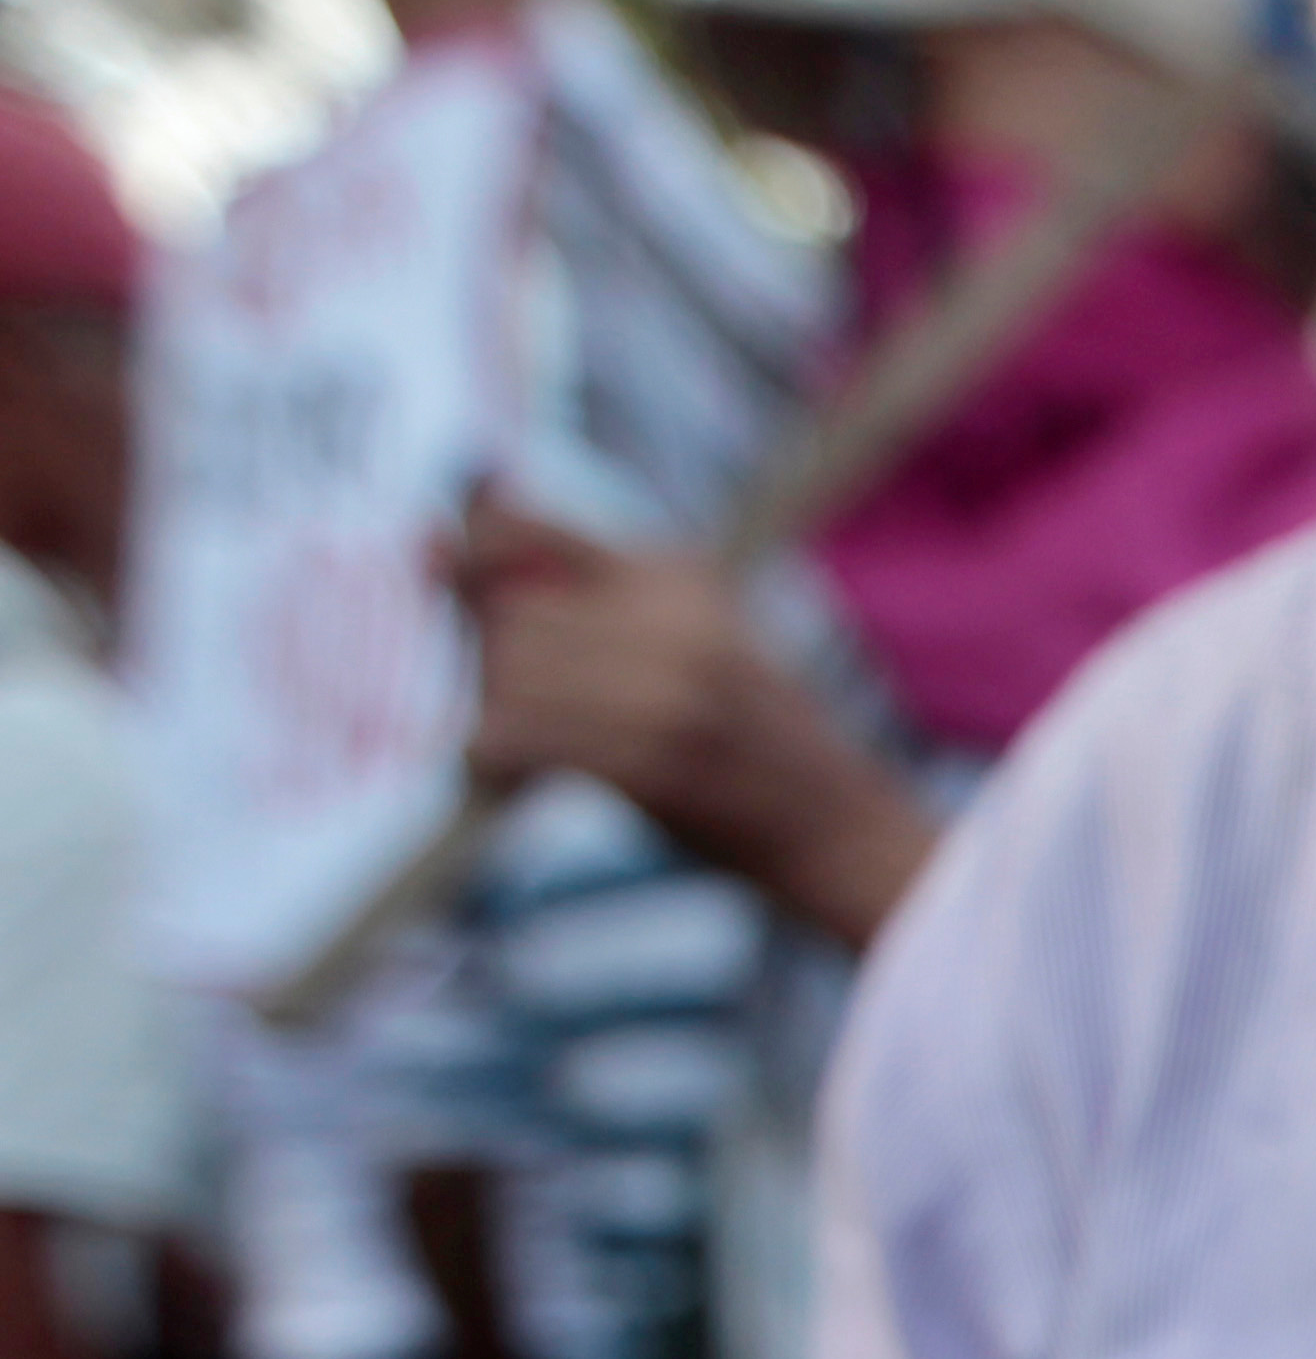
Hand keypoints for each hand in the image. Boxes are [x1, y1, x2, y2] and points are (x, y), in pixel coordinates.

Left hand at [449, 493, 936, 947]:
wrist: (839, 827)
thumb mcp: (688, 637)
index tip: (434, 564)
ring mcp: (667, 688)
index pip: (531, 531)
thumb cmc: (750, 741)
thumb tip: (433, 544)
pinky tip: (506, 775)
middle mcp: (673, 619)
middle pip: (510, 616)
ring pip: (509, 677)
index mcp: (679, 575)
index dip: (469, 548)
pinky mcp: (652, 757)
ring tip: (516, 749)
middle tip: (507, 706)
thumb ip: (582, 598)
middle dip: (487, 661)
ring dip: (492, 717)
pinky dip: (492, 759)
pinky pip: (520, 740)